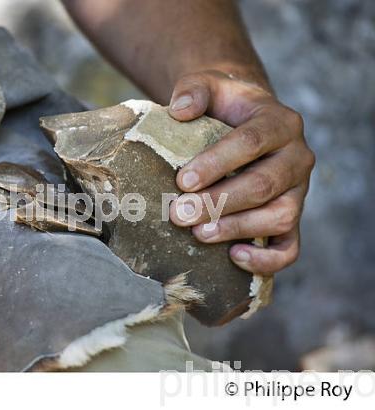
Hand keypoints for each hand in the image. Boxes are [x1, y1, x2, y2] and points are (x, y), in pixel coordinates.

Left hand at [168, 70, 314, 274]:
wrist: (244, 123)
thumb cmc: (224, 107)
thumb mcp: (208, 86)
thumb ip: (194, 89)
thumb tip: (179, 110)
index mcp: (280, 122)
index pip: (252, 142)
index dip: (217, 163)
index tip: (183, 181)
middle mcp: (297, 158)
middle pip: (264, 184)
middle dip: (220, 202)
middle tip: (179, 214)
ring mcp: (298, 191)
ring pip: (280, 216)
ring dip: (238, 228)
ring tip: (199, 234)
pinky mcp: (292, 219)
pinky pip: (290, 246)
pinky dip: (267, 259)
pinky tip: (234, 256)